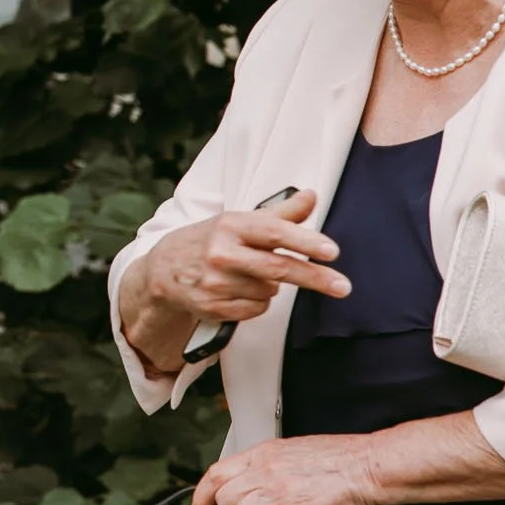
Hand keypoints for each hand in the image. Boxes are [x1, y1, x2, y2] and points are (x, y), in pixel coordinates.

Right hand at [141, 194, 343, 325]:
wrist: (162, 269)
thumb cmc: (209, 240)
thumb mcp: (239, 221)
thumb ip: (280, 213)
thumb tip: (312, 195)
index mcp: (230, 225)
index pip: (273, 232)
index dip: (305, 242)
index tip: (331, 251)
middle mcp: (221, 253)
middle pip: (277, 269)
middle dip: (314, 278)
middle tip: (343, 286)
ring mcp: (215, 282)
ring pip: (269, 292)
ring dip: (272, 286)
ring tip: (251, 275)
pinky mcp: (212, 306)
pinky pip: (255, 309)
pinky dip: (257, 302)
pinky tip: (241, 291)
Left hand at [195, 433, 381, 504]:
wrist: (367, 466)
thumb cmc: (337, 459)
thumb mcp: (290, 450)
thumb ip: (265, 465)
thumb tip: (248, 482)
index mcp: (262, 454)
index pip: (215, 474)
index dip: (200, 496)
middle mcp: (265, 472)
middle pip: (225, 498)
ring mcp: (280, 493)